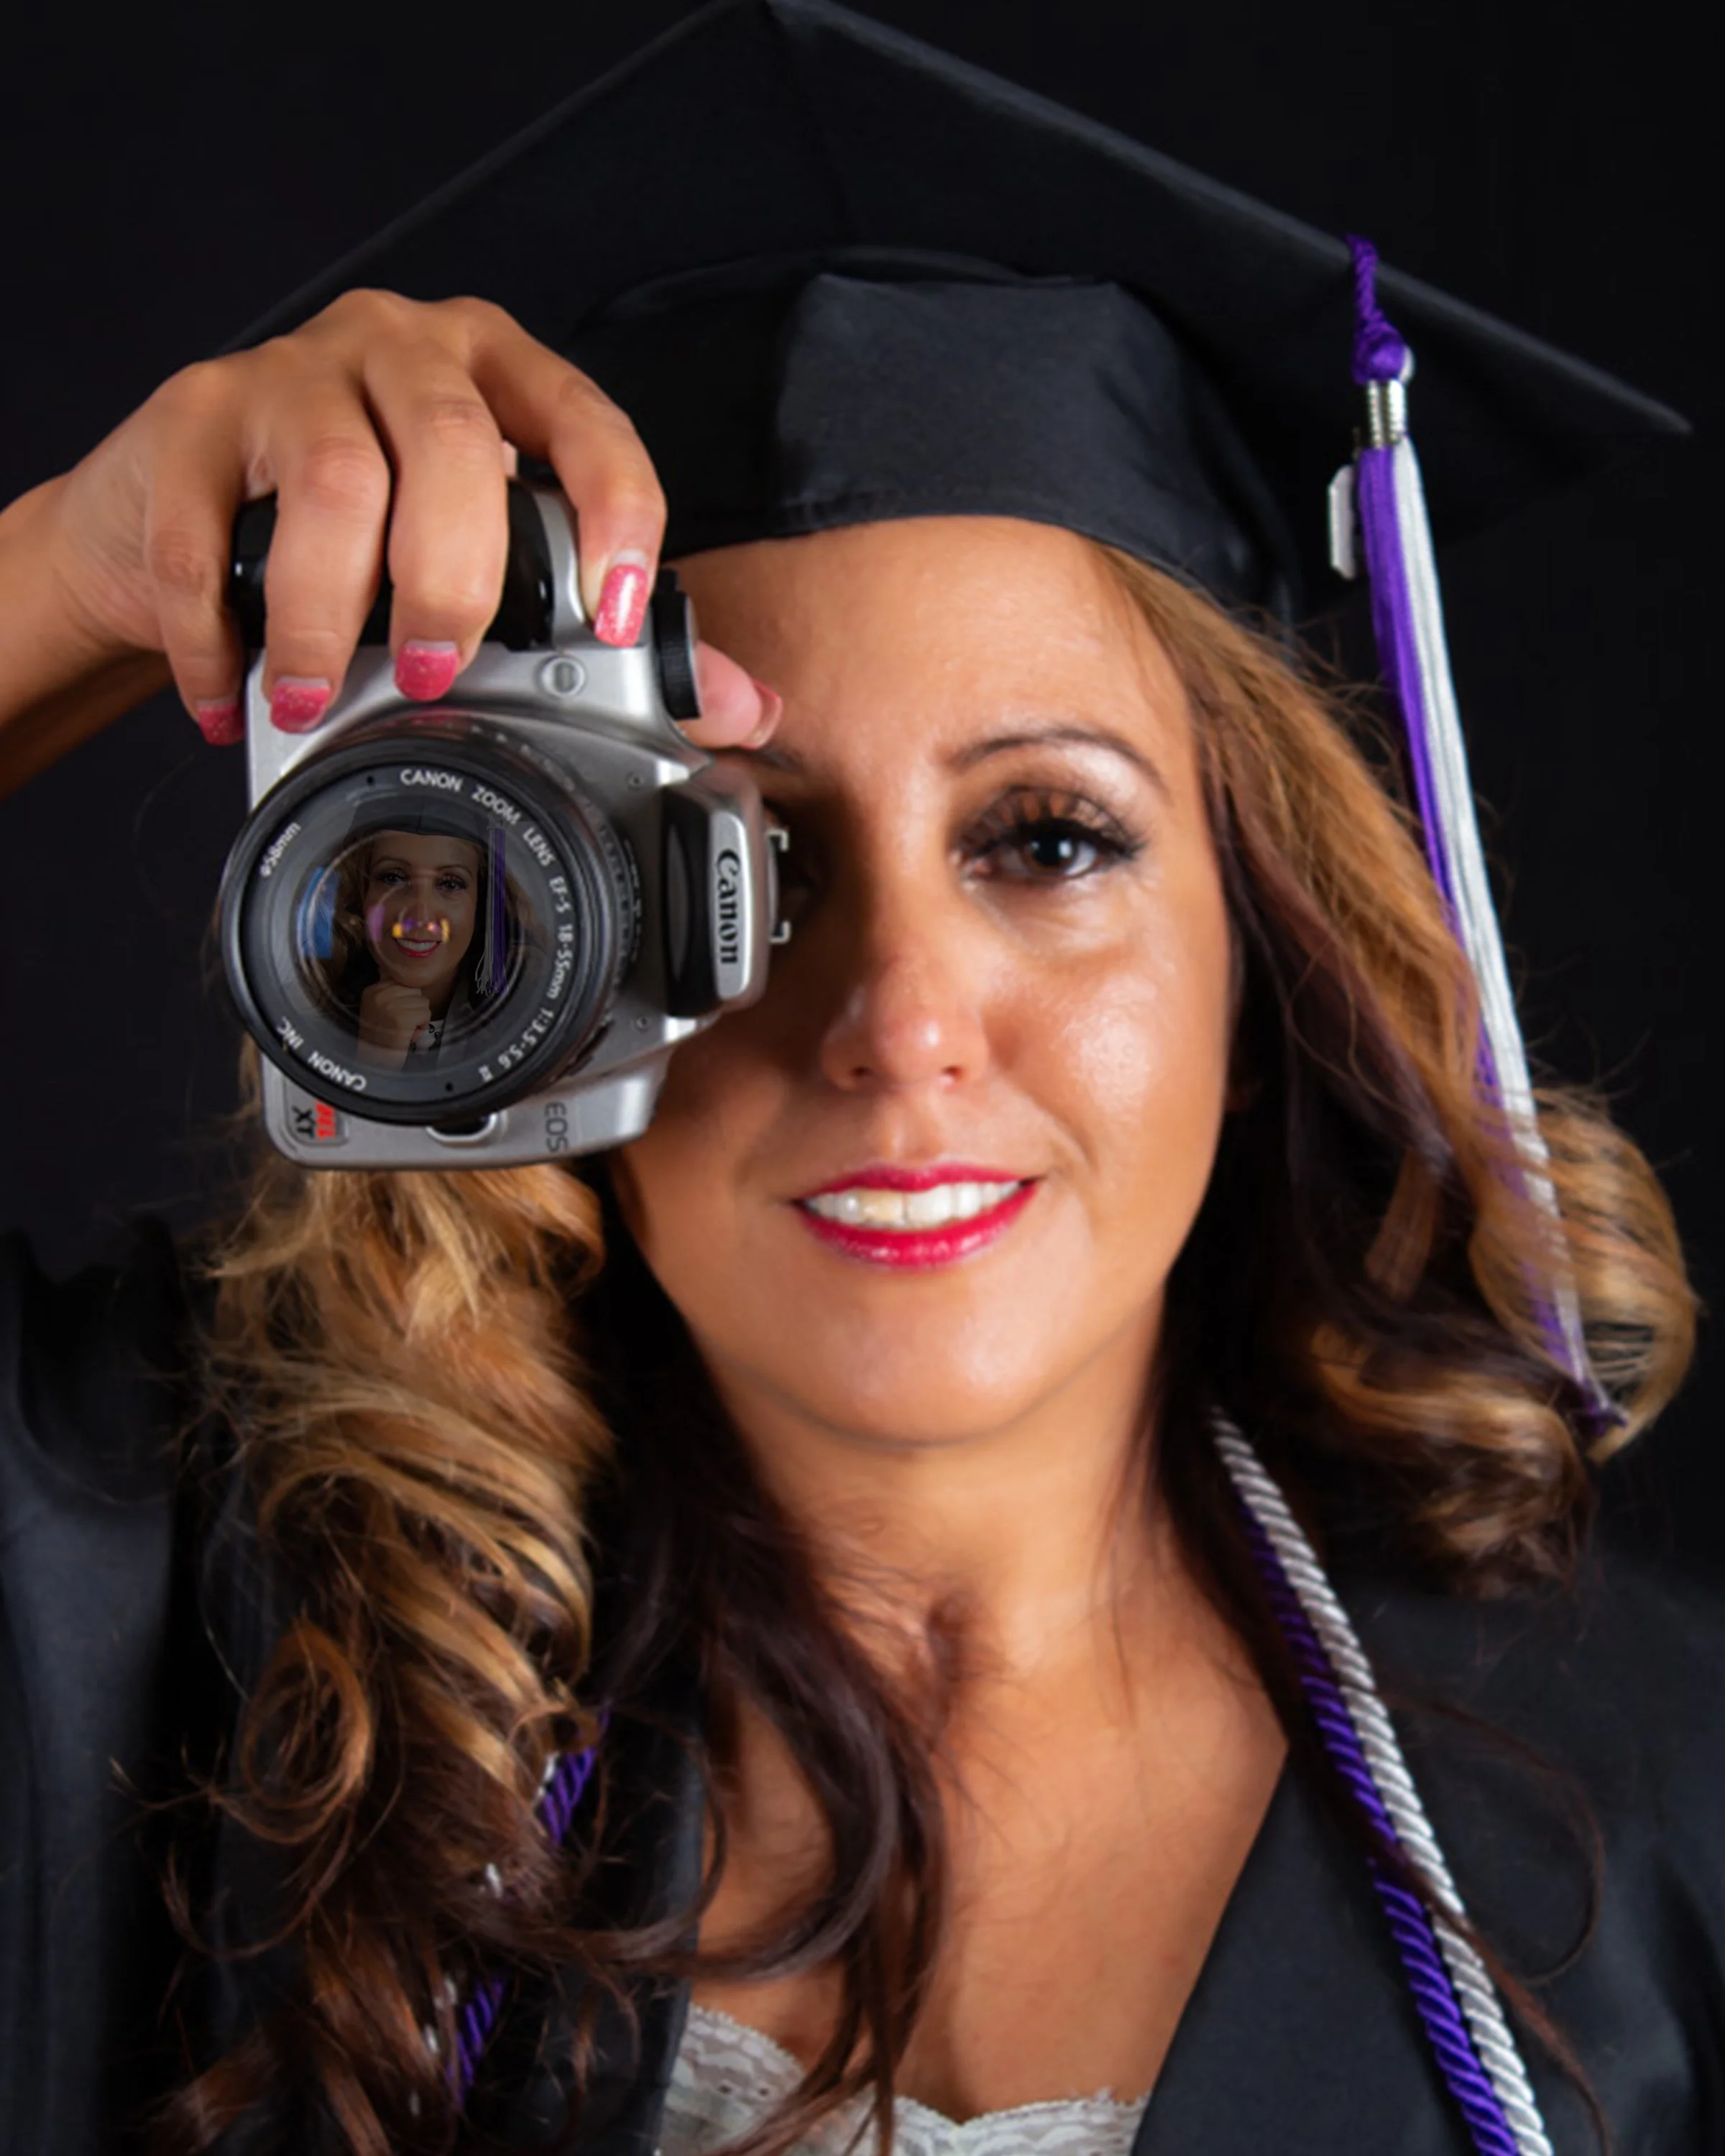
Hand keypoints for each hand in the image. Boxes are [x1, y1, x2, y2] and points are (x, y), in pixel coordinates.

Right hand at [33, 290, 779, 751]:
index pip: (585, 420)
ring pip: (333, 475)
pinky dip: (219, 631)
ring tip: (317, 697)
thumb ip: (609, 631)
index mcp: (503, 376)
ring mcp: (295, 368)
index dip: (613, 510)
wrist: (185, 503)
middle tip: (433, 671)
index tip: (610, 613)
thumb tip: (743, 708)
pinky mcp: (195, 411)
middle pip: (455, 443)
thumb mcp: (493, 564)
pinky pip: (206, 526)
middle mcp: (406, 350)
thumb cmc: (367, 535)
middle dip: (454, 579)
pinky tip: (235, 694)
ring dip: (327, 611)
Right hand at [356, 982, 434, 1068]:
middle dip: (415, 1007)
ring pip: (423, 1001)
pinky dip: (422, 1025)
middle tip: (404, 1021)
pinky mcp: (401, 1019)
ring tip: (406, 1028)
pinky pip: (425, 1014)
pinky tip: (411, 1033)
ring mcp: (390, 1005)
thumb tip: (409, 975)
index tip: (400, 1011)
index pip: (403, 980)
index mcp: (373, 989)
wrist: (376, 1060)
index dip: (408, 997)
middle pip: (415, 990)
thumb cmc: (381, 1035)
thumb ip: (392, 992)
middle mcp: (379, 994)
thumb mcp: (379, 1007)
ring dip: (420, 1017)